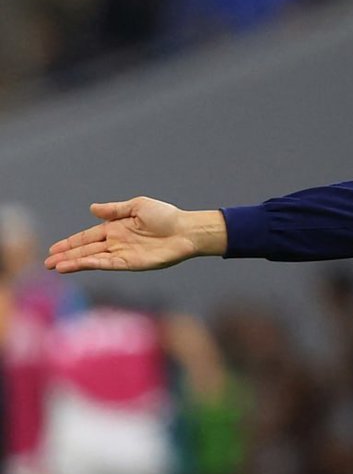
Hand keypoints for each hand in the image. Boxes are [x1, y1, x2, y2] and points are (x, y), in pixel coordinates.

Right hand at [43, 197, 225, 272]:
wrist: (186, 230)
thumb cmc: (166, 216)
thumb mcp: (138, 206)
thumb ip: (114, 210)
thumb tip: (92, 209)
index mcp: (116, 228)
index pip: (88, 236)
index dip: (71, 242)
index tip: (54, 248)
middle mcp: (117, 242)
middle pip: (86, 250)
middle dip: (66, 255)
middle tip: (46, 263)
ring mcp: (122, 253)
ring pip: (92, 259)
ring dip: (74, 262)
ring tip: (55, 266)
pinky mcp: (131, 263)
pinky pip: (106, 264)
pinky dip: (90, 264)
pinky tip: (76, 265)